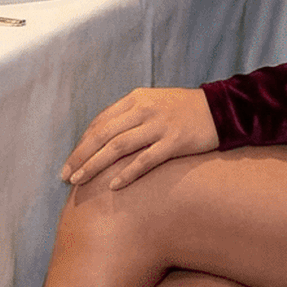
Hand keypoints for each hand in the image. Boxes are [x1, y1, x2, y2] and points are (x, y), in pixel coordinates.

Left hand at [61, 87, 219, 189]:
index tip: (70, 161)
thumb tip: (103, 138)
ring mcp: (159, 125)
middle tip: (65, 176)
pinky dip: (127, 173)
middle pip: (103, 134)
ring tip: (79, 182)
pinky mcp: (175, 141)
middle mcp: (144, 110)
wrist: (221, 109)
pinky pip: (146, 160)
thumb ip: (130, 116)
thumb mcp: (153, 103)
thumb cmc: (183, 110)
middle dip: (81, 156)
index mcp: (136, 99)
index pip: (100, 122)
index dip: (82, 143)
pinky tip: (113, 186)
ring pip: (118, 147)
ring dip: (95, 165)